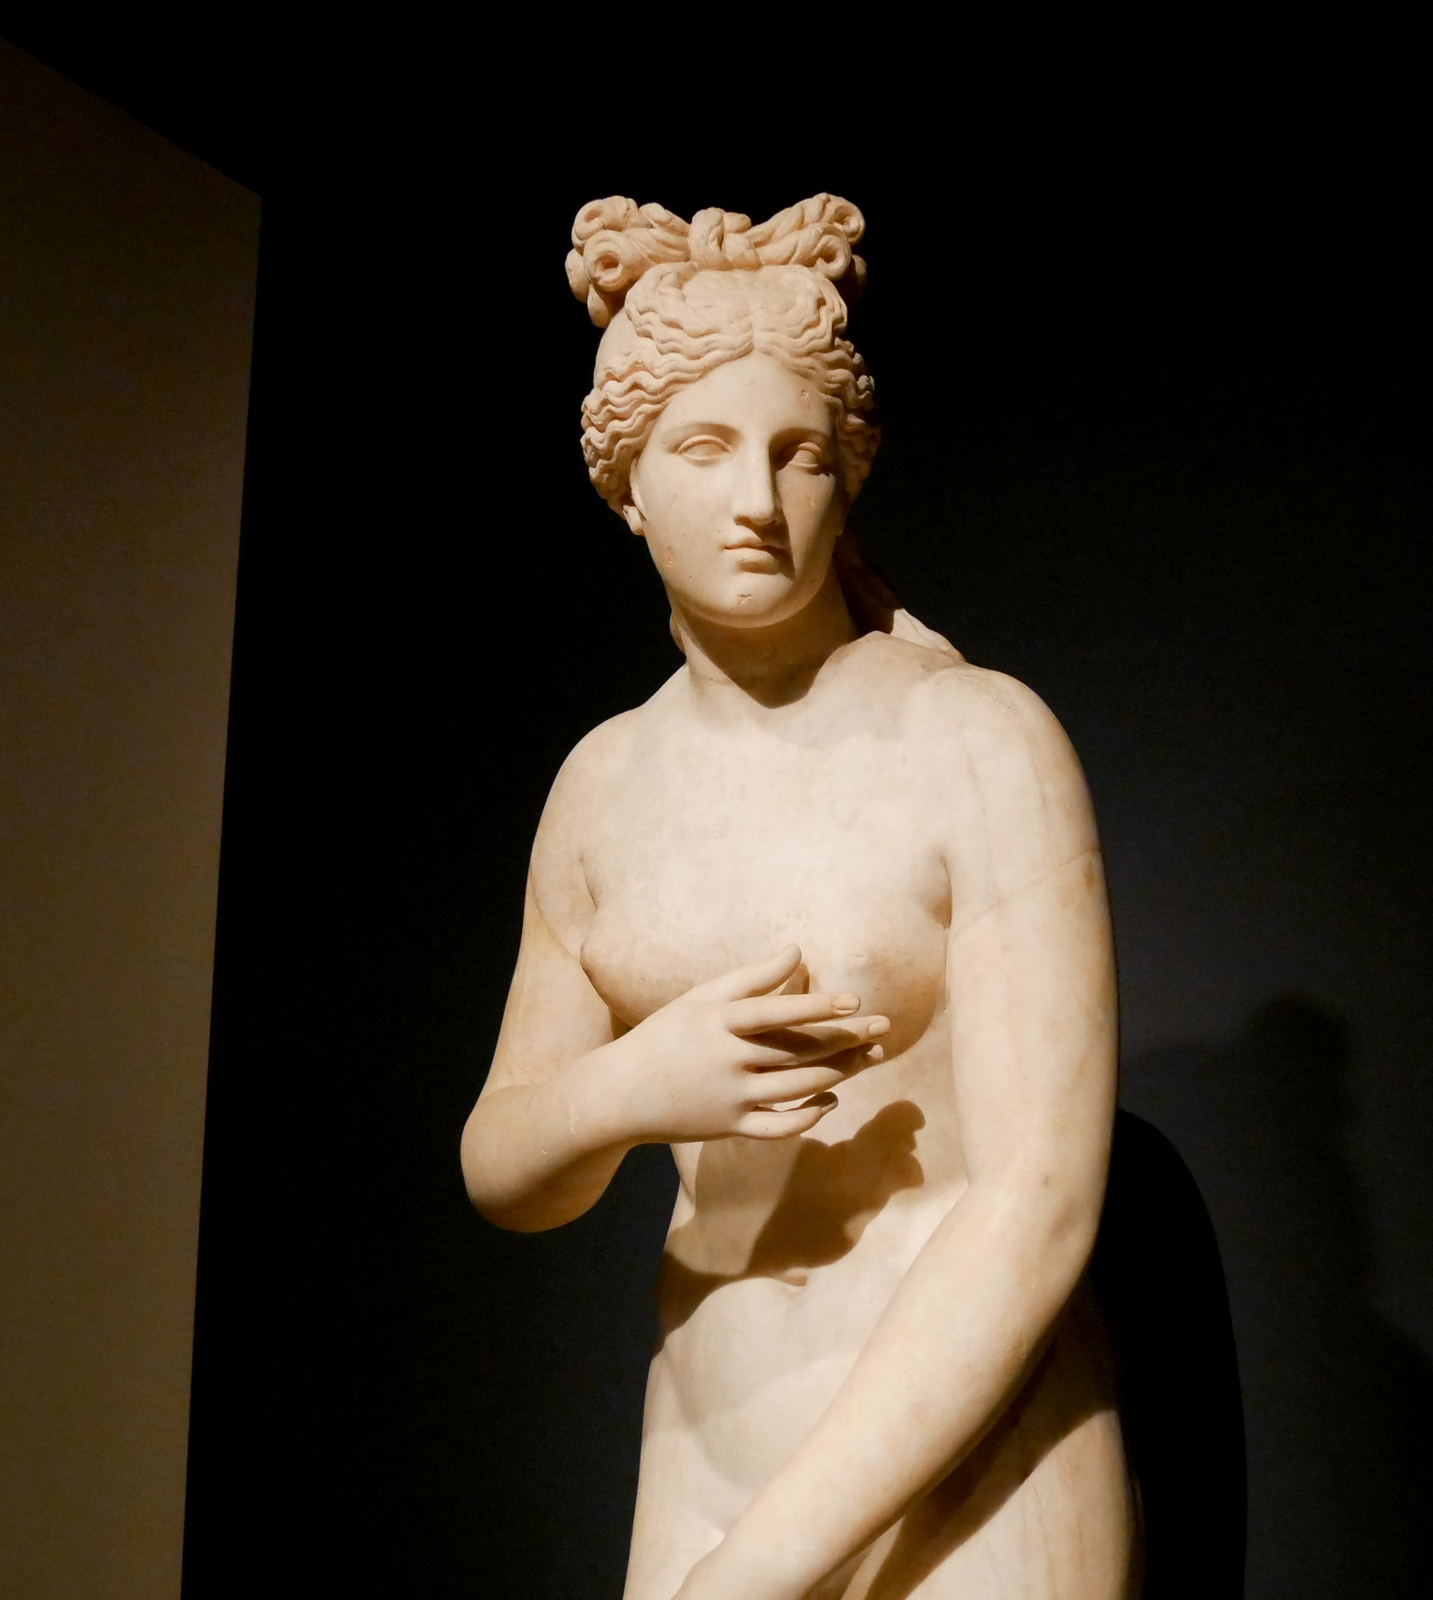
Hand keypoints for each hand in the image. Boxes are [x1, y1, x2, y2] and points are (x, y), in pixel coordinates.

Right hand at [599, 945, 887, 1144]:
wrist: (620, 1094)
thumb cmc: (664, 1035)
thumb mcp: (700, 998)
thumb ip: (751, 977)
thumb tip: (797, 950)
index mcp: (718, 1024)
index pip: (775, 1013)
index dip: (816, 1006)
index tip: (854, 1000)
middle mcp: (727, 1062)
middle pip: (798, 1052)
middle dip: (846, 1040)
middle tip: (883, 1028)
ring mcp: (730, 1100)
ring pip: (798, 1088)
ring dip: (839, 1073)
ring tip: (869, 1057)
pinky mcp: (731, 1129)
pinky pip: (780, 1127)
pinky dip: (809, 1115)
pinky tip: (831, 1099)